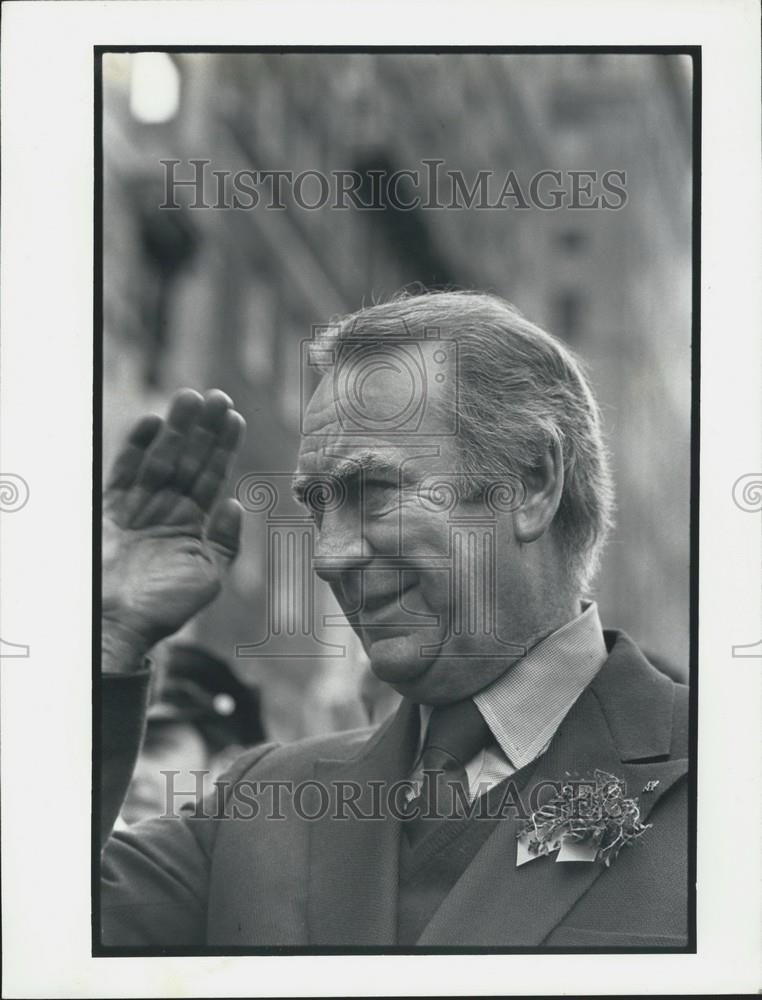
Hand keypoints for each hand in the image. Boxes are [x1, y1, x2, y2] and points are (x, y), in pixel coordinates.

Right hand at [102, 388, 245, 670]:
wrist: (118, 625)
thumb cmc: (164, 608)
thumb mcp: (208, 576)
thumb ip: (224, 540)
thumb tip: (234, 503)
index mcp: (192, 525)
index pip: (212, 476)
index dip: (223, 448)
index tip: (235, 418)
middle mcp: (166, 511)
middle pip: (188, 460)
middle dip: (203, 429)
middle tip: (217, 395)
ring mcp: (138, 507)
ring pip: (160, 458)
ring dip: (175, 429)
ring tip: (190, 397)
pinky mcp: (110, 508)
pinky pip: (124, 471)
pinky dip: (135, 447)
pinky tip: (151, 422)